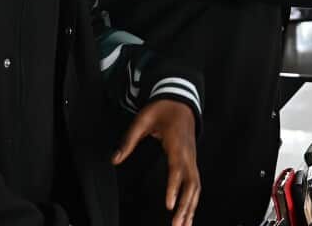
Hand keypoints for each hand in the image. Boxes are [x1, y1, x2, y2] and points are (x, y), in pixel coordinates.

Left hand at [113, 100, 199, 225]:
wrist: (180, 99)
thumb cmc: (161, 110)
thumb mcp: (142, 120)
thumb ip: (128, 140)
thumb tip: (114, 159)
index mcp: (176, 144)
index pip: (176, 170)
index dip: (173, 188)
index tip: (169, 205)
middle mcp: (188, 154)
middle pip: (191, 184)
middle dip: (186, 207)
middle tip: (177, 225)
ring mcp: (192, 159)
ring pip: (196, 187)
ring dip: (191, 208)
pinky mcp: (192, 162)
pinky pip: (196, 184)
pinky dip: (193, 201)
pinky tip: (189, 214)